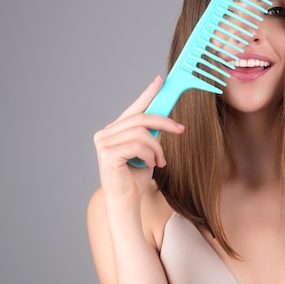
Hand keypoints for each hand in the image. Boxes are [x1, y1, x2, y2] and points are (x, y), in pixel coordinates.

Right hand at [93, 75, 184, 206]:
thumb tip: (166, 117)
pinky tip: (152, 165)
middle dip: (164, 122)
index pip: (133, 108)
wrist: (127, 203)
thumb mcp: (148, 150)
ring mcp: (103, 143)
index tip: (161, 81)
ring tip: (161, 161)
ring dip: (157, 147)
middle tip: (181, 129)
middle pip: (140, 118)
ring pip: (141, 133)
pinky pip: (137, 146)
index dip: (148, 93)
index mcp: (114, 130)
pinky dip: (150, 155)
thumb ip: (151, 133)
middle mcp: (105, 133)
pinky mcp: (106, 154)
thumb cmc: (136, 178)